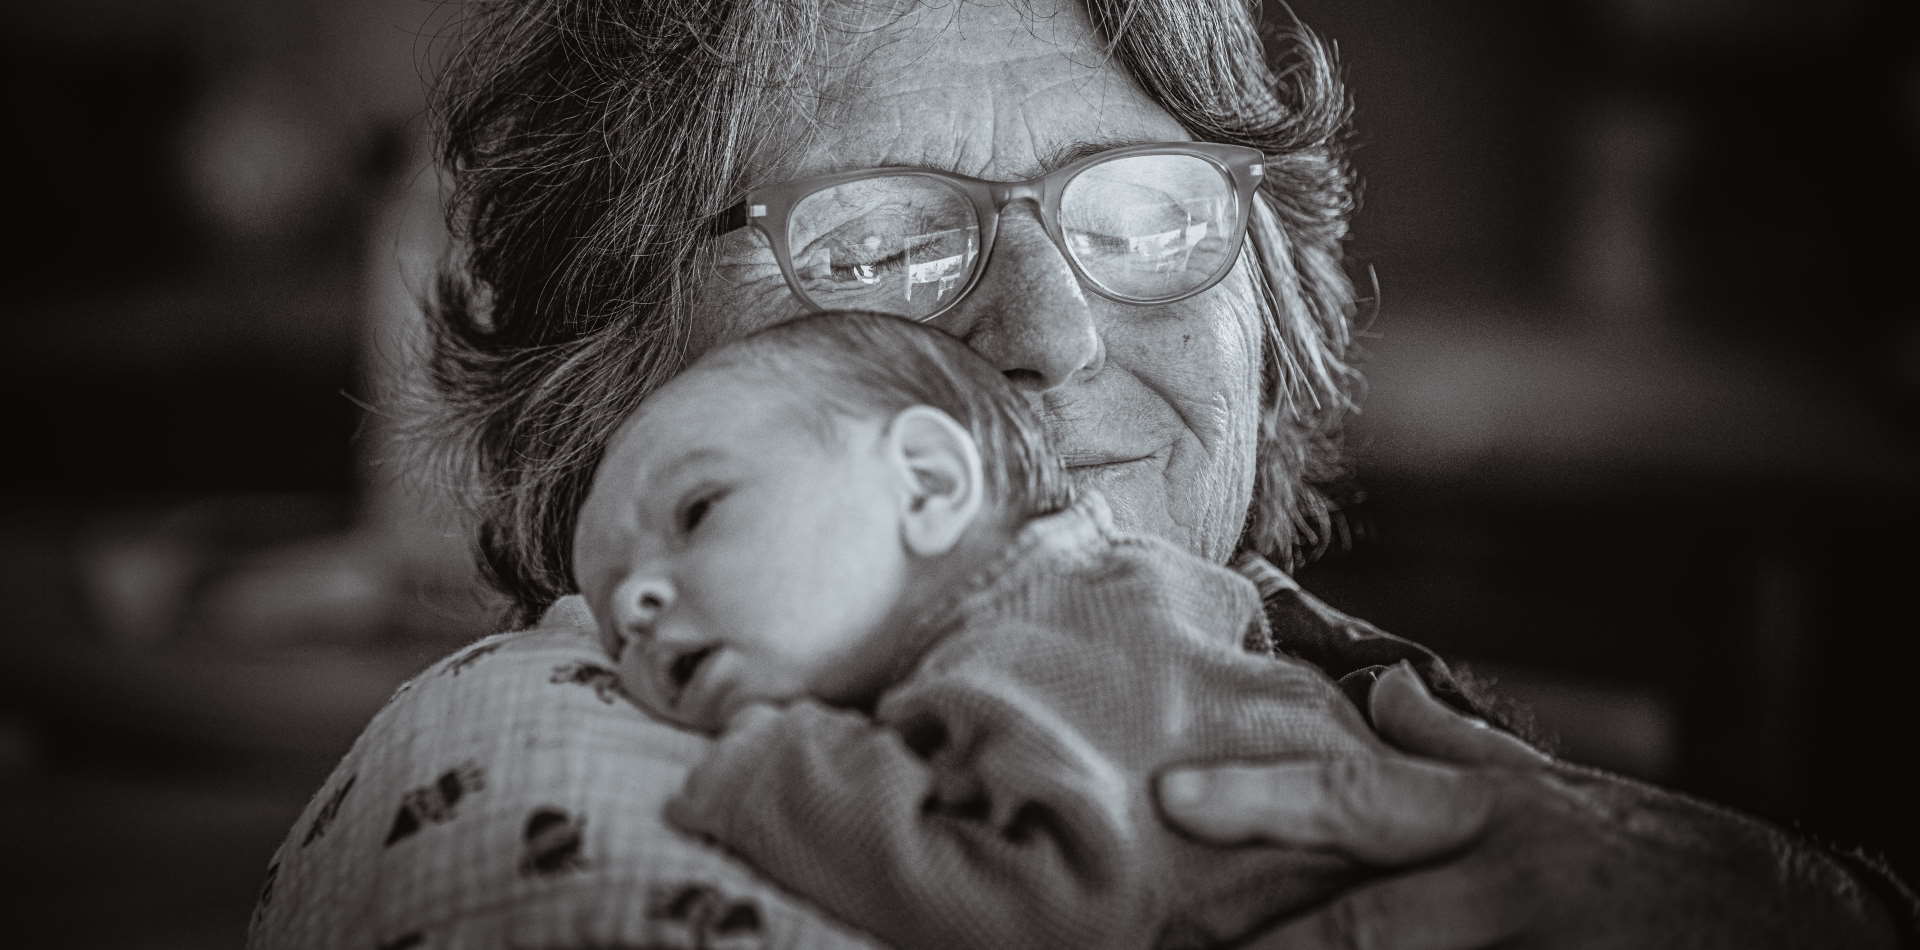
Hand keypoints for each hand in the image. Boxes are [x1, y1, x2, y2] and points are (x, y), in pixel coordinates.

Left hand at [1157, 664, 1903, 947]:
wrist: (1788, 927)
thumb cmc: (1647, 855)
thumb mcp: (1551, 791)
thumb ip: (1456, 751)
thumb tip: (1377, 697)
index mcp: (1485, 815)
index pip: (1354, 795)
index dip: (1261, 794)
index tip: (1168, 797)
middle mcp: (1500, 884)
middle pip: (1363, 921)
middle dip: (1266, 943)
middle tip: (1165, 939)